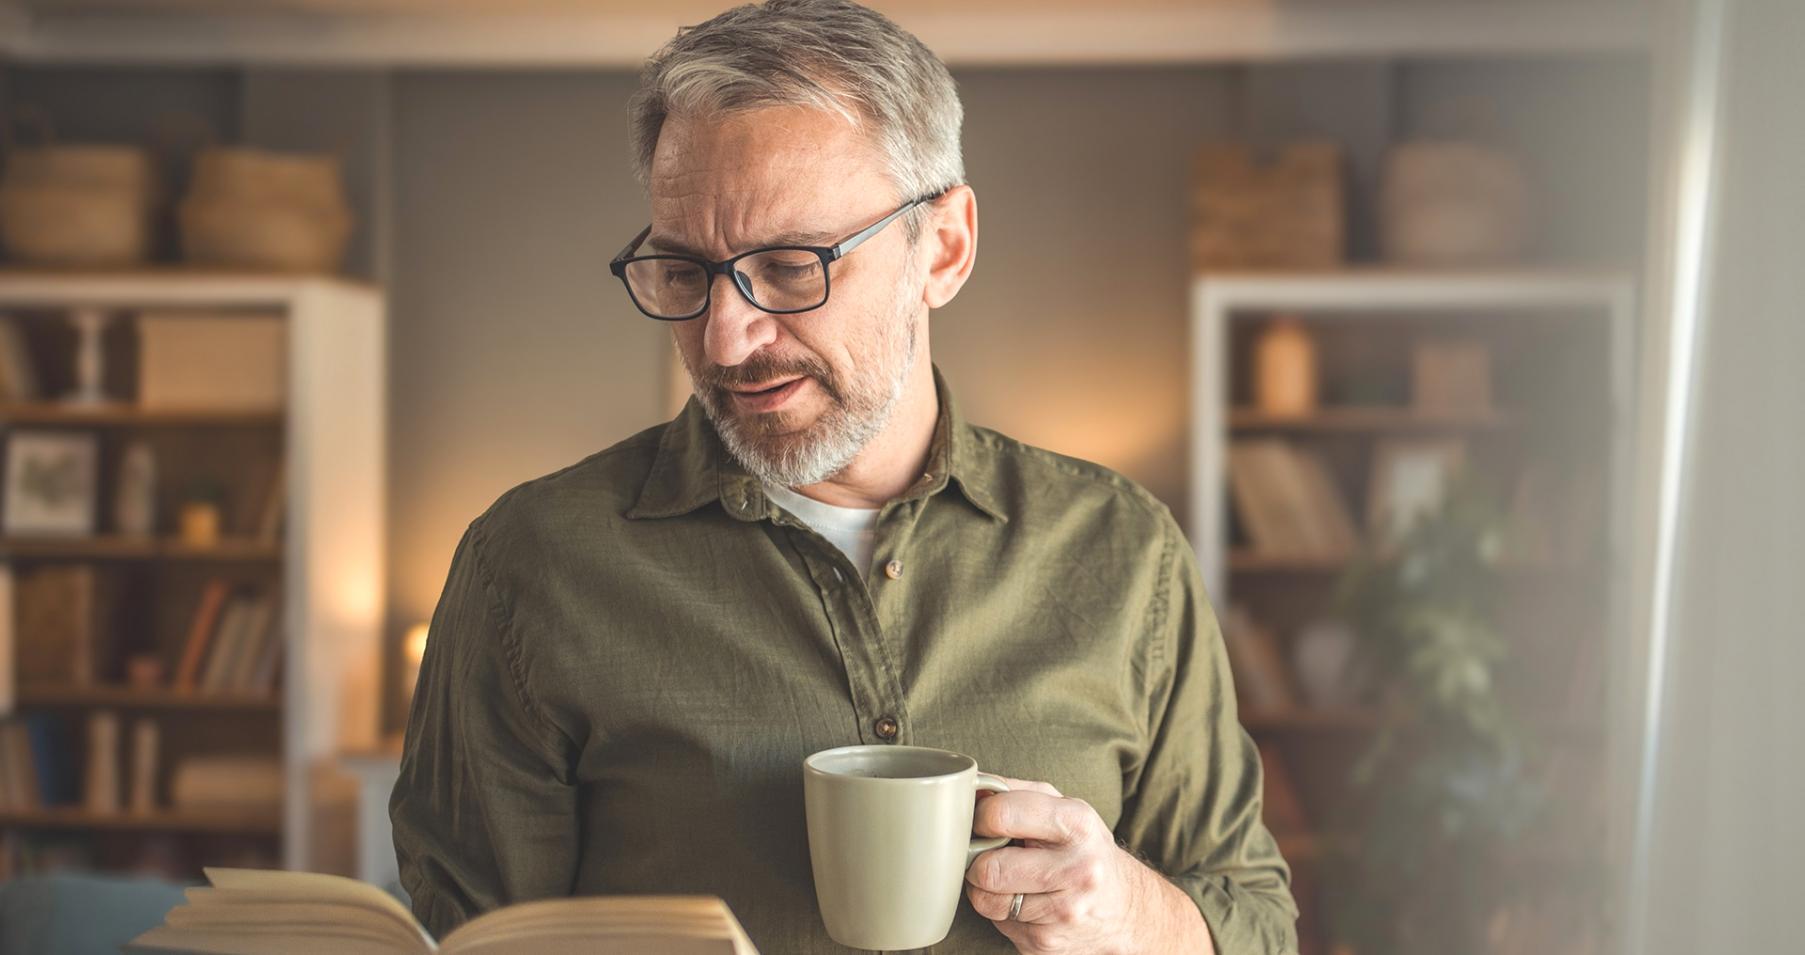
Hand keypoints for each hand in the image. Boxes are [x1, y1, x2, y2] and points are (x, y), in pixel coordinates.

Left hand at [963, 776, 1211, 954]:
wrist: (1125, 908)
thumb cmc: (1083, 849)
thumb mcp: (1063, 808)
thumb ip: (1015, 792)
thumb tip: (968, 788)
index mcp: (1078, 824)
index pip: (1002, 815)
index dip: (980, 818)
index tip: (983, 822)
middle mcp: (1077, 869)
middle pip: (989, 868)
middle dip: (979, 861)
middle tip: (991, 855)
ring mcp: (1064, 911)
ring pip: (986, 901)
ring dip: (986, 890)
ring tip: (1010, 879)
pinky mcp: (1047, 943)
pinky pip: (998, 923)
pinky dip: (1002, 912)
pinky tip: (1026, 902)